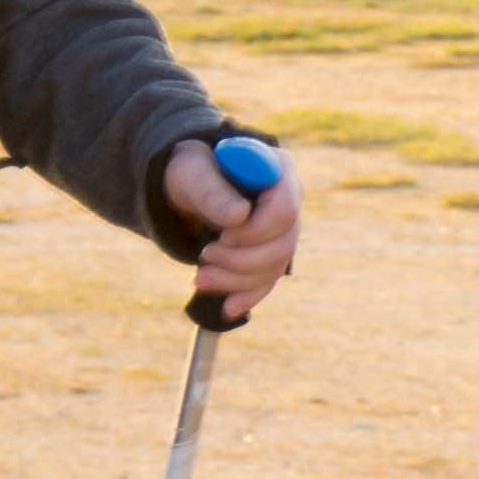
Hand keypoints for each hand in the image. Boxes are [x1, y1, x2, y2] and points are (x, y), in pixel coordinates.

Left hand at [162, 138, 299, 324]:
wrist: (188, 189)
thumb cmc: (193, 173)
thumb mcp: (193, 174)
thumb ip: (213, 191)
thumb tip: (239, 216)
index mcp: (278, 172)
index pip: (284, 210)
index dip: (256, 231)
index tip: (222, 236)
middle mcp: (289, 202)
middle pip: (283, 245)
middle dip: (241, 260)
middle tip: (205, 255)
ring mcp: (283, 231)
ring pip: (274, 268)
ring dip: (235, 280)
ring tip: (200, 277)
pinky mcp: (271, 254)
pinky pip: (267, 282)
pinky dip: (246, 297)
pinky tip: (227, 307)